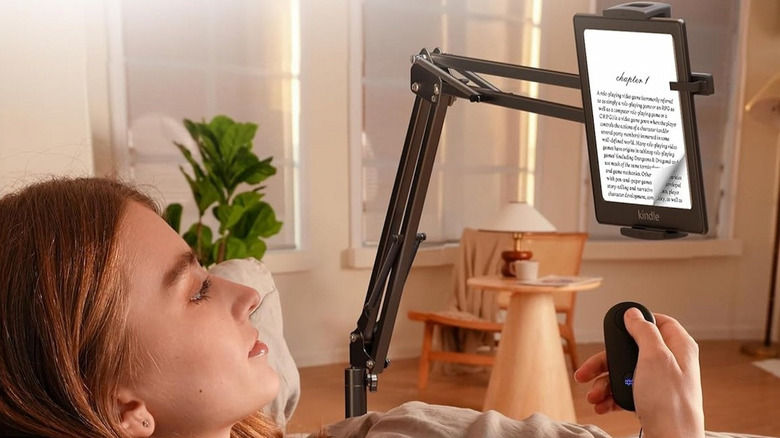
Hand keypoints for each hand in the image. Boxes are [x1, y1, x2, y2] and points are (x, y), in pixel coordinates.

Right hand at [574, 308, 704, 437]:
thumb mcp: (654, 357)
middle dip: (606, 361)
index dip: (638, 321)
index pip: (660, 322)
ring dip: (604, 382)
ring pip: (625, 372)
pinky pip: (626, 391)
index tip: (618, 327)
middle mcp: (671, 363)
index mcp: (679, 347)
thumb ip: (643, 331)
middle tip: (587, 369)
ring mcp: (660, 382)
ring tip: (593, 395)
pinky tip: (601, 404)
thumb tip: (634, 313)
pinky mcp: (651, 400)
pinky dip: (610, 396)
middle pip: (632, 349)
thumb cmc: (670, 402)